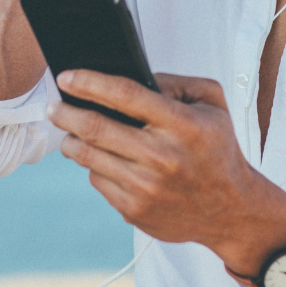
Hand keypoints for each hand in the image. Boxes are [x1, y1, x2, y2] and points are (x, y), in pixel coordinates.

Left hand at [47, 70, 285, 271]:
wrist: (231, 210)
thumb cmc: (217, 148)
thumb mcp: (211, 103)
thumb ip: (176, 81)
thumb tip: (131, 75)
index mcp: (182, 124)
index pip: (125, 95)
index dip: (89, 82)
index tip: (66, 76)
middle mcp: (162, 157)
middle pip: (95, 128)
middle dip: (65, 112)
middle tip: (54, 106)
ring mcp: (146, 187)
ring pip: (88, 156)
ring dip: (70, 140)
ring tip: (68, 130)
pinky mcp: (135, 210)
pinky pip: (98, 181)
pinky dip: (94, 166)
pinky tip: (101, 159)